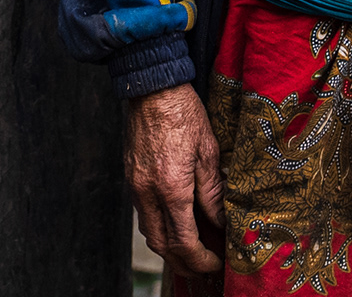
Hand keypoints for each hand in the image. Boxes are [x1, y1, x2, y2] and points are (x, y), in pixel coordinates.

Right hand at [125, 83, 224, 274]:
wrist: (151, 86)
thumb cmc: (182, 112)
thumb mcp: (208, 150)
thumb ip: (212, 191)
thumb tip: (220, 221)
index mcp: (170, 187)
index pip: (184, 241)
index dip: (201, 259)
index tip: (216, 263)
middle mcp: (147, 192)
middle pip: (161, 245)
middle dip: (183, 263)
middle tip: (205, 266)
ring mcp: (134, 185)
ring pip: (149, 231)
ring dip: (169, 247)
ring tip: (193, 249)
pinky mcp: (130, 176)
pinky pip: (143, 212)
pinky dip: (159, 225)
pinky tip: (176, 221)